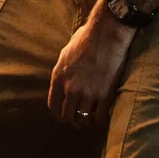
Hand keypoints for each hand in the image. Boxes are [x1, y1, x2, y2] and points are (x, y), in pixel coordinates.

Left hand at [48, 3, 135, 130]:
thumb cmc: (85, 40)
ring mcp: (88, 93)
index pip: (53, 106)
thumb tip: (64, 83)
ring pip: (84, 120)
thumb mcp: (65, 55)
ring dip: (87, 122)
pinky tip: (102, 117)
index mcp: (58, 78)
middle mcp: (71, 88)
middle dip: (72, 121)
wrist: (106, 35)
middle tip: (79, 121)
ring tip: (91, 120)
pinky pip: (100, 118)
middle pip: (68, 116)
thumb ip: (63, 72)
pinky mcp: (105, 95)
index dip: (58, 115)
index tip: (64, 118)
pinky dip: (100, 121)